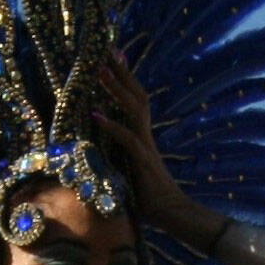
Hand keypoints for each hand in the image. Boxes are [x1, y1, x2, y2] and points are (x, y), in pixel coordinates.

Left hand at [94, 52, 185, 226]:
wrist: (170, 213)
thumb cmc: (145, 196)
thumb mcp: (125, 170)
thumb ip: (113, 156)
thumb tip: (93, 149)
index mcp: (141, 136)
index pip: (134, 100)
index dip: (124, 79)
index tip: (112, 57)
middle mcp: (144, 135)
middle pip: (136, 95)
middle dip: (121, 73)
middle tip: (106, 51)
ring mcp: (145, 146)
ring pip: (133, 109)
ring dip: (115, 89)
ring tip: (99, 71)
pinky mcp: (141, 161)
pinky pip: (126, 138)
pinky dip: (111, 125)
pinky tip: (95, 115)